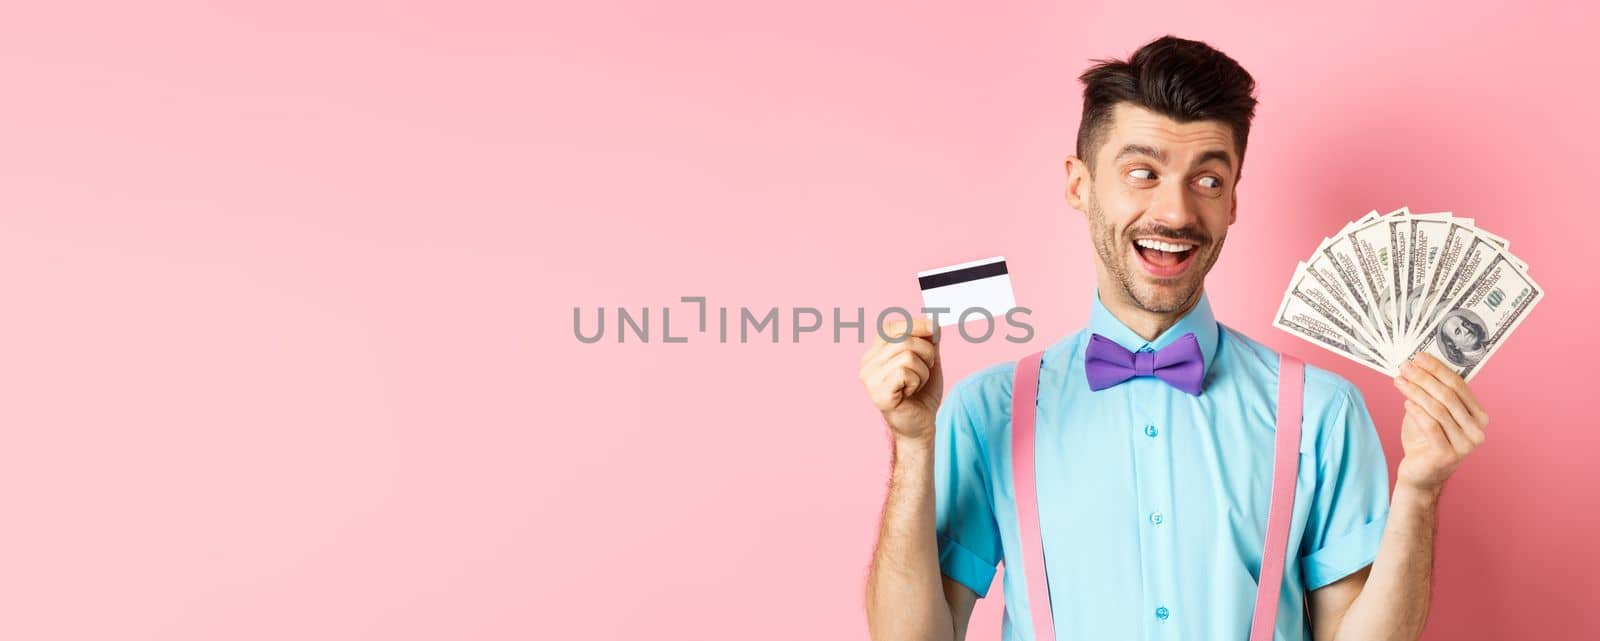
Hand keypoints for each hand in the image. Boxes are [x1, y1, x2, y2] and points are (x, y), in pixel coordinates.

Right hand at [859, 317, 942, 442]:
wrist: (922, 426)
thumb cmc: (922, 394)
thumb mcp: (929, 362)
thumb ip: (928, 341)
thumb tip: (932, 322)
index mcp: (875, 353)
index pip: (891, 327)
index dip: (916, 324)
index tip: (934, 329)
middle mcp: (867, 363)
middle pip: (904, 339)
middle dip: (926, 353)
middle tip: (925, 370)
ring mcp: (869, 379)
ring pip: (907, 355)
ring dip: (923, 371)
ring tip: (916, 384)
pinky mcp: (877, 393)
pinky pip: (905, 372)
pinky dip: (917, 381)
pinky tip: (910, 393)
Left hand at [1391, 353, 1489, 492]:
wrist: (1419, 475)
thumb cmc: (1424, 441)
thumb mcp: (1428, 413)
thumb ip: (1428, 393)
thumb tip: (1416, 366)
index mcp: (1478, 417)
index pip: (1459, 387)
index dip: (1438, 370)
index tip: (1419, 357)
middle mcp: (1476, 431)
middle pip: (1449, 396)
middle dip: (1425, 378)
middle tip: (1405, 367)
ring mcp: (1465, 445)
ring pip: (1439, 410)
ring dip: (1416, 392)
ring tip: (1400, 381)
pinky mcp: (1447, 455)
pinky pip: (1431, 426)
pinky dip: (1417, 412)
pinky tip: (1406, 402)